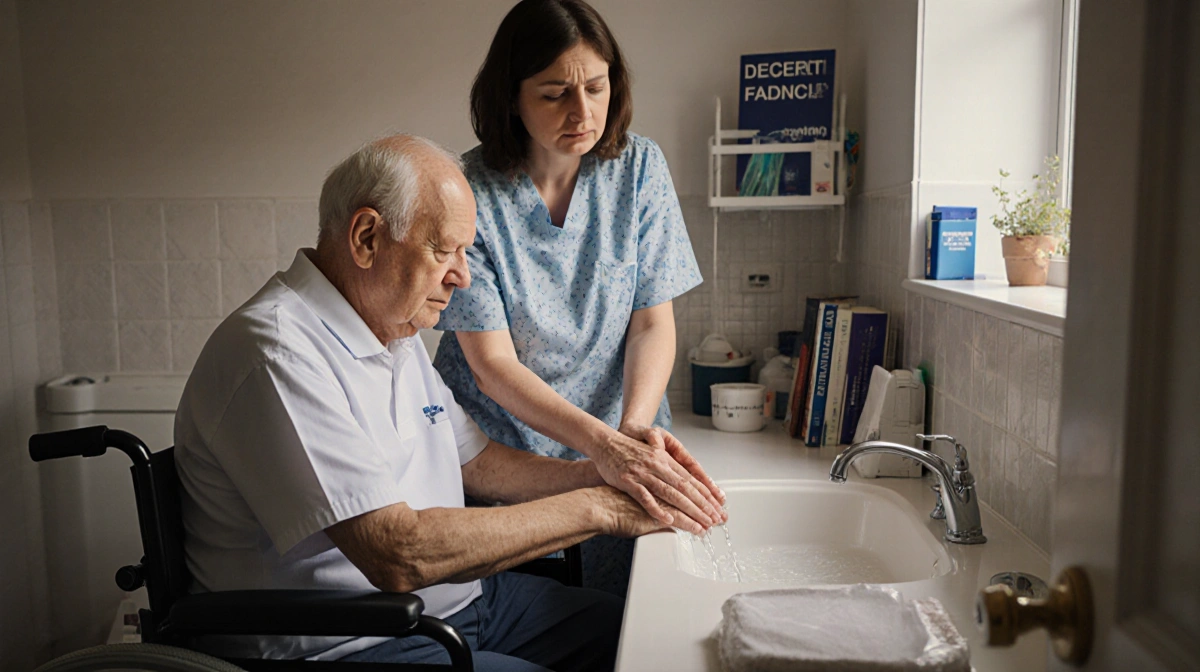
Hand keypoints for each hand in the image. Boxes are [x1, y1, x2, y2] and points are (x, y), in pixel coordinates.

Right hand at [588, 424, 724, 534]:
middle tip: (717, 519)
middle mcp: (657, 465)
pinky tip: (668, 519)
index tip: (718, 507)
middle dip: (704, 506)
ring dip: (688, 510)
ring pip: (671, 494)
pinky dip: (657, 509)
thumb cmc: (626, 451)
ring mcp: (643, 473)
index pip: (691, 479)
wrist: (603, 444)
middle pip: (686, 488)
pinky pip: (645, 497)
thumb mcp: (651, 454)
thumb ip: (667, 467)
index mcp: (665, 459)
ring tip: (702, 524)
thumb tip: (683, 484)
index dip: (706, 494)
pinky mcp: (628, 481)